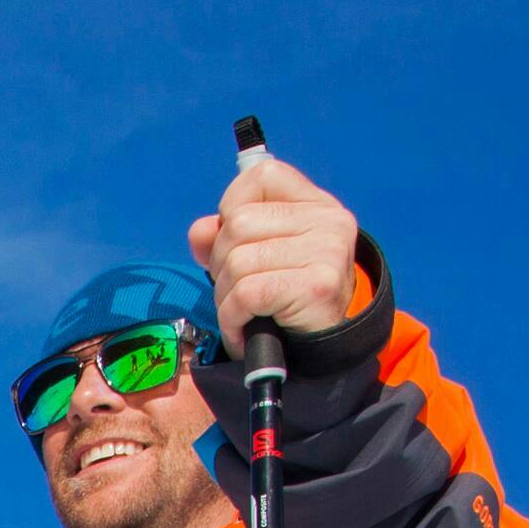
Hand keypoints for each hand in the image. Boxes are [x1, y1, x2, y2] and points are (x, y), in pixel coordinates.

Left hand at [187, 149, 362, 350]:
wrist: (323, 349)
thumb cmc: (287, 300)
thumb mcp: (259, 257)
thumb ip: (225, 236)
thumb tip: (200, 231)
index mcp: (316, 204)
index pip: (260, 177)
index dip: (232, 208)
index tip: (234, 242)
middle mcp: (328, 220)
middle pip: (238, 224)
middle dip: (221, 263)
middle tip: (237, 291)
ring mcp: (326, 251)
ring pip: (237, 261)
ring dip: (225, 296)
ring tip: (242, 313)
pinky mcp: (316, 285)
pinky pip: (246, 293)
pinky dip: (232, 318)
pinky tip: (244, 329)